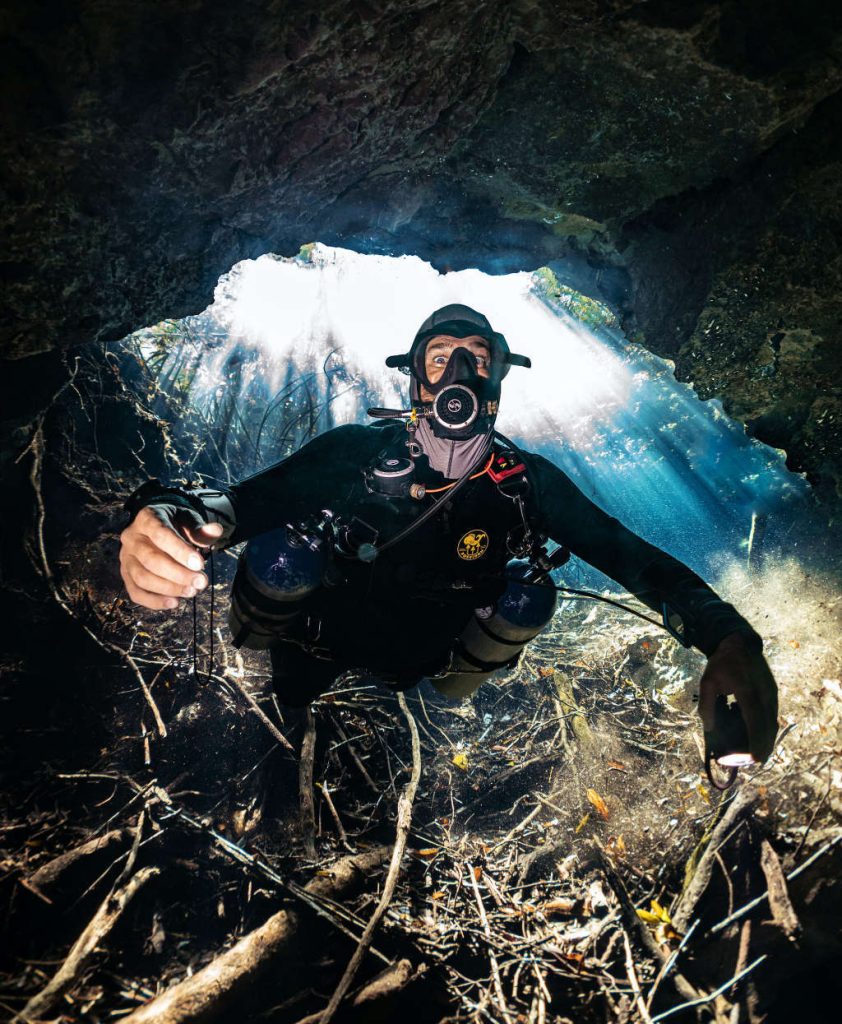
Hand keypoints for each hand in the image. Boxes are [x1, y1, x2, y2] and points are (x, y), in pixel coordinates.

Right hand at [119, 506, 223, 609]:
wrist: (158, 526)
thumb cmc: (176, 523)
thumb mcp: (189, 520)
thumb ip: (201, 529)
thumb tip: (216, 530)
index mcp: (146, 518)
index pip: (161, 535)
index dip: (180, 551)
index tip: (200, 565)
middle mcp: (131, 537)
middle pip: (151, 559)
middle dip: (178, 574)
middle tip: (201, 582)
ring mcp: (125, 557)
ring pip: (142, 577)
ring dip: (168, 588)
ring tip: (191, 592)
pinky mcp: (125, 574)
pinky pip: (135, 592)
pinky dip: (154, 601)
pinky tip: (174, 603)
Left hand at [698, 632, 778, 762]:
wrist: (740, 643)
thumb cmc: (722, 663)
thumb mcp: (707, 682)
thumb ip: (707, 706)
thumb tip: (710, 729)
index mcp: (750, 695)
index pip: (757, 727)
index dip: (753, 748)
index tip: (746, 761)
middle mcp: (766, 698)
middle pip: (768, 734)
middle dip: (754, 752)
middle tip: (733, 760)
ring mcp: (773, 698)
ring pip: (772, 729)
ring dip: (760, 743)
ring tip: (738, 752)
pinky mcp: (773, 697)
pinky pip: (770, 721)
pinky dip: (761, 733)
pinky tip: (745, 737)